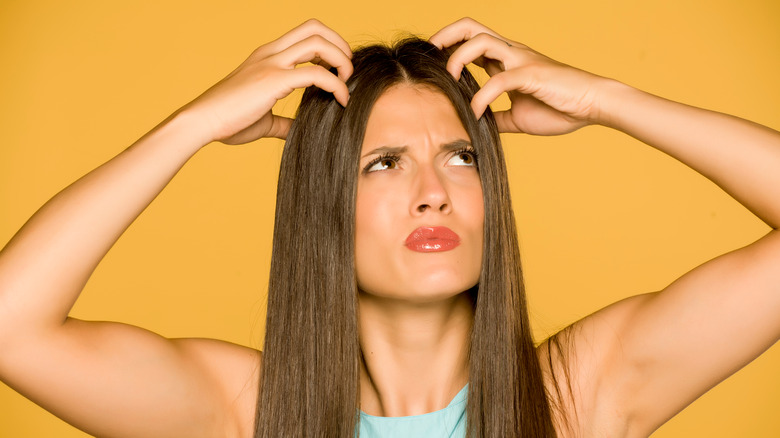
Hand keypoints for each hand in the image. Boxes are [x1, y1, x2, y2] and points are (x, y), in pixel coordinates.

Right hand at [182, 19, 351, 144]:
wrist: (201, 122)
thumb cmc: (227, 121)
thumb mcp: (261, 119)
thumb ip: (281, 122)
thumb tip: (295, 131)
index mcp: (266, 56)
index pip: (304, 34)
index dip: (328, 46)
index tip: (337, 71)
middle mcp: (270, 53)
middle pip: (314, 28)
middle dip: (339, 45)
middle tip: (347, 71)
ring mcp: (271, 64)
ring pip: (318, 42)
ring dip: (341, 59)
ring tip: (347, 83)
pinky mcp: (274, 80)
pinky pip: (315, 73)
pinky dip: (336, 85)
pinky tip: (341, 101)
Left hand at [429, 18, 609, 135]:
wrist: (592, 105)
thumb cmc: (560, 108)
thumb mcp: (518, 117)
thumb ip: (496, 117)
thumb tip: (477, 126)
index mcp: (507, 60)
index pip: (471, 41)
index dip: (448, 47)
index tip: (432, 64)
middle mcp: (511, 53)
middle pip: (471, 27)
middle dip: (445, 36)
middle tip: (429, 56)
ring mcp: (520, 60)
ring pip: (481, 41)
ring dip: (458, 58)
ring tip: (450, 80)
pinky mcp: (530, 74)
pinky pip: (499, 80)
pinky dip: (481, 97)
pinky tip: (474, 113)